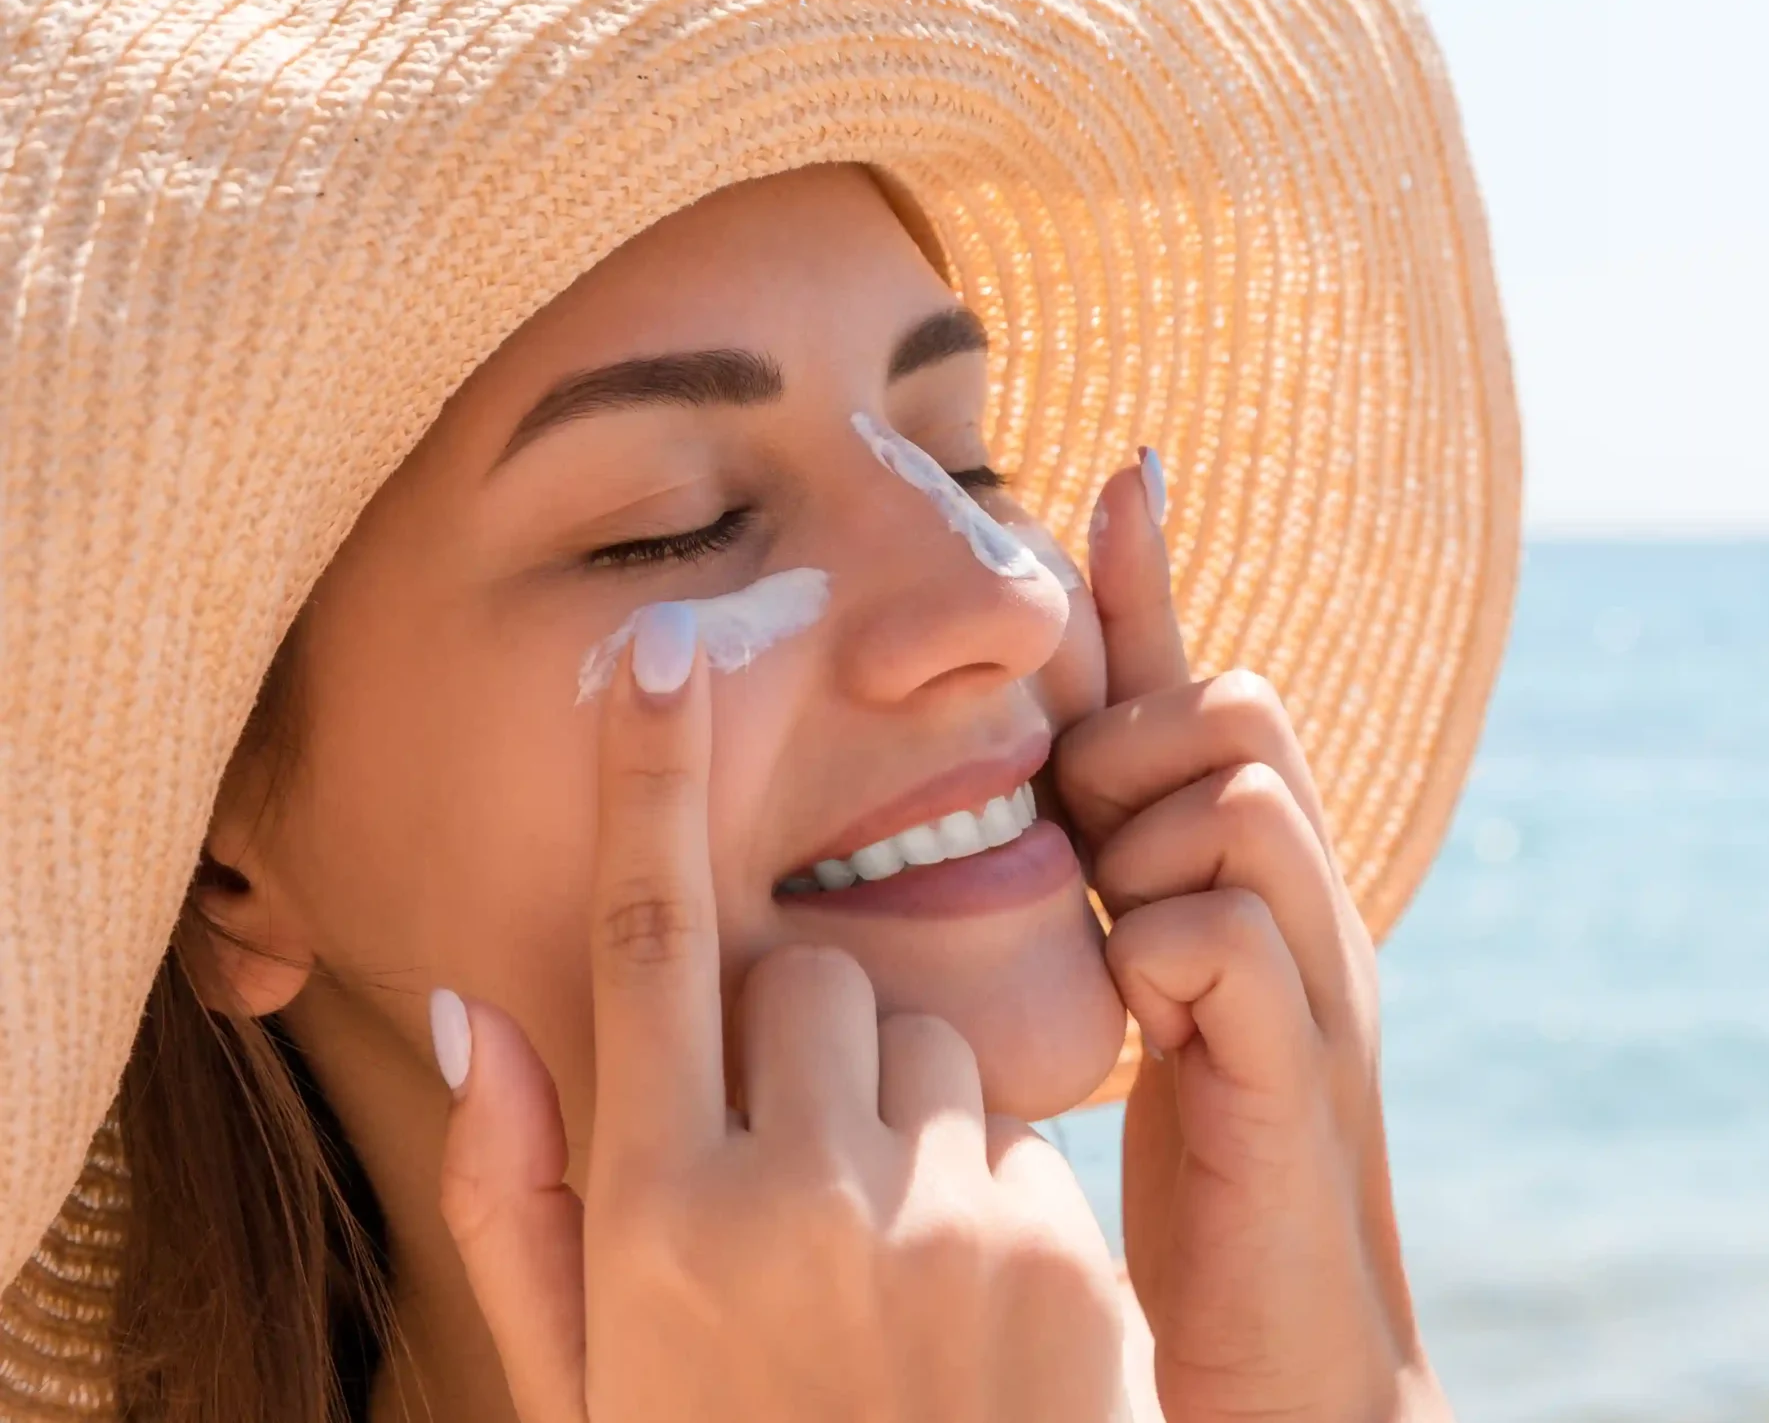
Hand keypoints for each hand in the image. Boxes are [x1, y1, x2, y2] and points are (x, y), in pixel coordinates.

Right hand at [433, 602, 1125, 1422]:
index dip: (649, 785)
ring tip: (890, 1274)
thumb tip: (478, 1006)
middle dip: (810, 1041)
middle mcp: (786, 1200)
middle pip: (812, 980)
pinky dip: (990, 1194)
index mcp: (651, 1218)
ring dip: (905, 1118)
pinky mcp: (1051, 1248)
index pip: (646, 945)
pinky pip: (1017, 1137)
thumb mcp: (589, 1372)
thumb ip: (520, 1198)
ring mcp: (931, 1221)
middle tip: (807, 1176)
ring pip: (925, 1046)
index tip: (663, 655)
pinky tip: (971, 1321)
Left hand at [1059, 458, 1446, 1422]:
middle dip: (1134, 745)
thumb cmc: (1195, 1191)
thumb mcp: (1138, 1012)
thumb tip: (1033, 790)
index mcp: (1253, 888)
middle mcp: (1304, 907)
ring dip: (1144, 841)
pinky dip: (1166, 947)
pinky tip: (1143, 1022)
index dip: (1152, 583)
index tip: (1117, 468)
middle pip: (1234, 707)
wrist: (1285, 1368)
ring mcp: (1317, 980)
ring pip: (1236, 792)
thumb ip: (1096, 902)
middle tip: (1086, 851)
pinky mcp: (1301, 1069)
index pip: (1203, 690)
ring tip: (1116, 938)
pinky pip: (1228, 925)